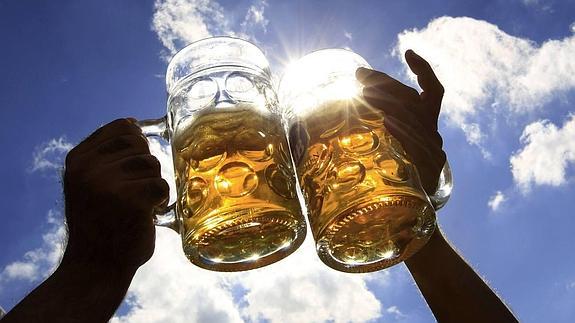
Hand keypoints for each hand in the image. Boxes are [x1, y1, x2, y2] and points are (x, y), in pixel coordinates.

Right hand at [62, 118, 168, 274]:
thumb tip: (134, 124)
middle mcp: (89, 167)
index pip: (122, 127)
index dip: (138, 143)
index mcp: (79, 159)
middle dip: (145, 167)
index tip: (133, 168)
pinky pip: (161, 186)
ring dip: (152, 185)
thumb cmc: (101, 224)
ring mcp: (108, 183)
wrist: (94, 267)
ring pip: (153, 164)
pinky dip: (160, 201)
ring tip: (137, 205)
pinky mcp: (130, 199)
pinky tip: (145, 215)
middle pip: (141, 144)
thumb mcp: (90, 183)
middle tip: (134, 193)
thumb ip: (107, 155)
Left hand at [356, 50, 445, 194]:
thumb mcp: (389, 146)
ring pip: (414, 119)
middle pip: (414, 101)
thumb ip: (380, 124)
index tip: (409, 52)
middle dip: (386, 85)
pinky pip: (417, 146)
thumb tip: (350, 102)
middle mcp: (433, 133)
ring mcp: (433, 150)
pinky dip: (402, 132)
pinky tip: (387, 123)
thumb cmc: (395, 176)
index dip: (424, 70)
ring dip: (388, 103)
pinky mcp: (429, 169)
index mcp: (426, 125)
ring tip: (365, 93)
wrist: (409, 215)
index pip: (432, 92)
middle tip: (359, 77)